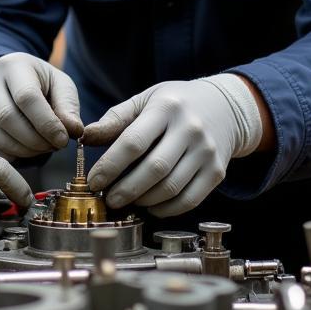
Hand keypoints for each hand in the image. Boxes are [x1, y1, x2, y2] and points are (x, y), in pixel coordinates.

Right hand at [0, 52, 82, 158]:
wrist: (4, 82)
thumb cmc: (37, 84)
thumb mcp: (59, 85)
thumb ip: (68, 106)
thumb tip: (75, 131)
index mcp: (11, 66)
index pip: (27, 97)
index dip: (47, 123)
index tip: (64, 139)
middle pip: (9, 120)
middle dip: (38, 141)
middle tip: (54, 146)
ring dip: (27, 152)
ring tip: (42, 146)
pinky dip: (11, 157)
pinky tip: (24, 148)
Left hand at [82, 75, 262, 216]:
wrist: (224, 107)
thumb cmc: (174, 104)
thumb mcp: (145, 100)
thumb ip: (115, 119)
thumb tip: (86, 136)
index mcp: (166, 107)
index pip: (134, 141)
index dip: (110, 165)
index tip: (94, 181)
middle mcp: (190, 129)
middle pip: (154, 168)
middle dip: (126, 189)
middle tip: (109, 199)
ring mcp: (206, 151)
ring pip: (172, 187)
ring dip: (144, 201)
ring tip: (127, 201)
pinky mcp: (217, 171)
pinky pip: (190, 199)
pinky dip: (167, 209)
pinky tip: (151, 206)